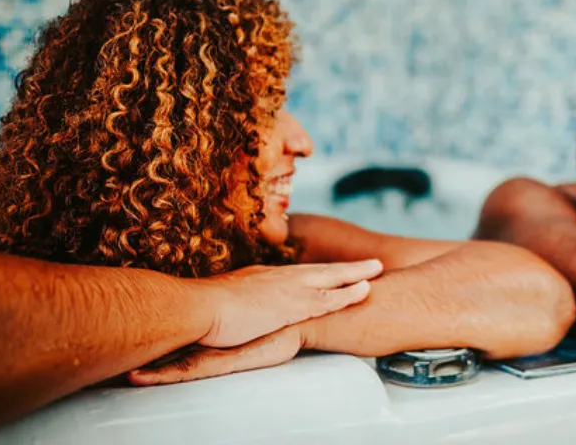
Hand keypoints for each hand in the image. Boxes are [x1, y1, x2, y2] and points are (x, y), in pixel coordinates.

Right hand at [197, 260, 381, 348]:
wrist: (199, 308)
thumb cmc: (203, 310)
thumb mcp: (227, 302)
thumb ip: (239, 305)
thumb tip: (238, 312)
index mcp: (264, 278)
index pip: (298, 274)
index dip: (319, 274)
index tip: (333, 273)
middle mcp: (280, 279)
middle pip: (322, 270)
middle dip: (347, 267)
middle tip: (371, 263)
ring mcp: (289, 290)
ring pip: (331, 280)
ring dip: (355, 275)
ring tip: (376, 271)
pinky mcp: (293, 305)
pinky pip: (329, 299)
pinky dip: (349, 294)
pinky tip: (365, 292)